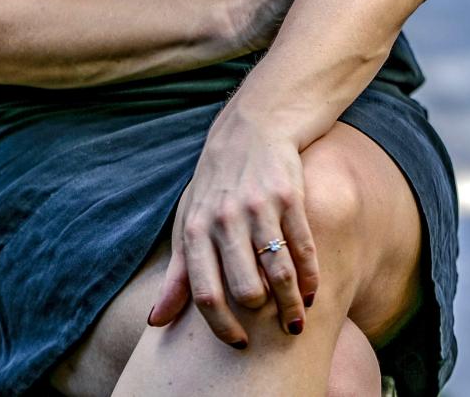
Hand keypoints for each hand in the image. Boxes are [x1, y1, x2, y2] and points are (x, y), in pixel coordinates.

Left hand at [147, 108, 317, 346]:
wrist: (253, 126)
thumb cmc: (216, 182)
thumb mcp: (189, 220)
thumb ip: (178, 273)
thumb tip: (156, 321)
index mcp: (195, 229)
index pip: (204, 293)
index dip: (222, 326)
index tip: (238, 344)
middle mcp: (224, 219)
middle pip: (246, 289)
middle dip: (263, 318)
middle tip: (273, 328)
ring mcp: (258, 207)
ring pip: (279, 272)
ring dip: (292, 304)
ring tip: (297, 320)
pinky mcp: (289, 195)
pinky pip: (303, 247)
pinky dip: (311, 275)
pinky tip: (313, 290)